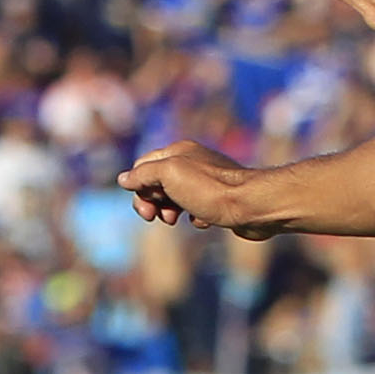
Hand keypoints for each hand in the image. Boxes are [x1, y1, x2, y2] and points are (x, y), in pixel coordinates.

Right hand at [118, 141, 281, 237]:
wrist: (251, 205)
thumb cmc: (210, 189)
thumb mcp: (169, 174)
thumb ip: (143, 174)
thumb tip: (123, 179)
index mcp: (178, 152)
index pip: (143, 166)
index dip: (137, 186)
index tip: (146, 205)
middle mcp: (191, 163)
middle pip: (156, 183)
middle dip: (151, 201)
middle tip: (154, 216)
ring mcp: (205, 182)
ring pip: (174, 198)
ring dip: (168, 211)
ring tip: (176, 220)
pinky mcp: (218, 201)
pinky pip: (194, 210)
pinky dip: (192, 218)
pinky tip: (202, 221)